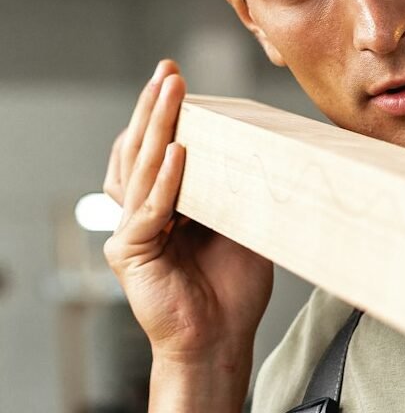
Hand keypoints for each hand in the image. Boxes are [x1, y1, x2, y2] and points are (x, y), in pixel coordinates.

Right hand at [103, 60, 272, 363]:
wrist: (221, 341)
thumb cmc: (232, 290)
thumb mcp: (244, 227)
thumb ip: (240, 191)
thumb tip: (267, 150)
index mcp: (163, 205)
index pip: (156, 150)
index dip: (162, 115)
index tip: (175, 78)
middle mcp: (139, 213)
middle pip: (141, 150)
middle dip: (154, 108)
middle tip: (167, 71)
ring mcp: (130, 231)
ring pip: (140, 170)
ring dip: (157, 128)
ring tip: (170, 93)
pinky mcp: (129, 253)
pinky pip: (148, 209)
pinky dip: (165, 180)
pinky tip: (179, 153)